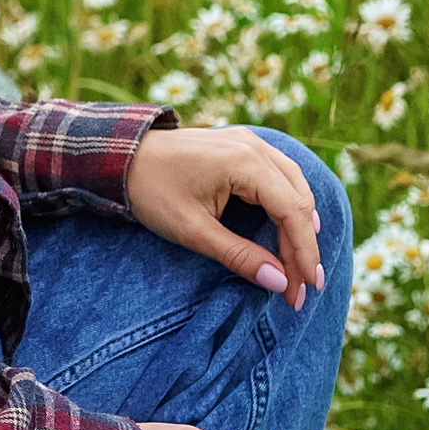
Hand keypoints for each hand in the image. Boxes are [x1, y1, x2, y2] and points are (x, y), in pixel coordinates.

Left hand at [124, 122, 325, 311]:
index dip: (304, 252)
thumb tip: (278, 282)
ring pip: (294, 186)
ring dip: (300, 226)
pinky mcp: (243, 146)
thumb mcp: (193, 231)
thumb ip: (238, 255)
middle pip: (298, 200)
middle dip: (303, 246)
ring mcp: (250, 142)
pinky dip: (289, 205)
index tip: (307, 288)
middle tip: (303, 287)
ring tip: (300, 265)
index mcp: (244, 162)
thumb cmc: (152, 192)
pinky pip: (280, 175)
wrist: (121, 157)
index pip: (292, 211)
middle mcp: (254, 147)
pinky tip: (289, 229)